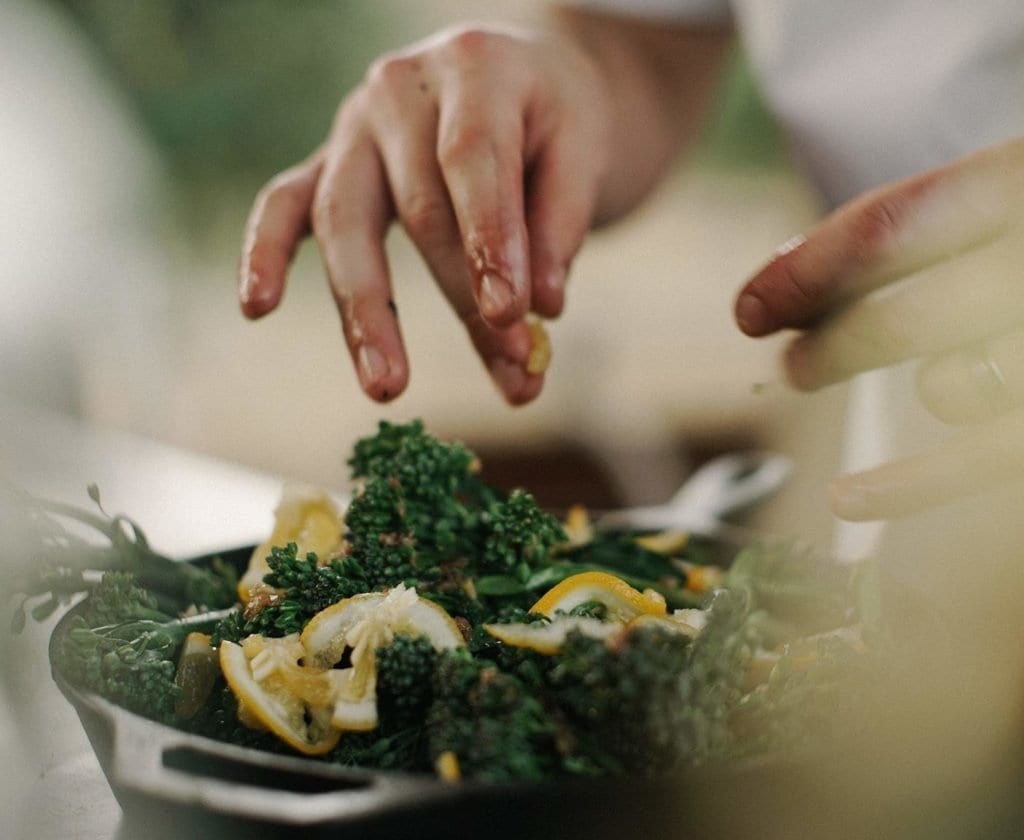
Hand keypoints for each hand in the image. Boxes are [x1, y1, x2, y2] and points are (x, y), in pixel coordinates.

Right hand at [237, 23, 611, 404]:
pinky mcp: (327, 161)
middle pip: (419, 207)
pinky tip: (255, 307)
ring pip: (345, 219)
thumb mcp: (582, 153)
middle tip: (510, 367)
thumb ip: (559, 229)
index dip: (490, 241)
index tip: (513, 316)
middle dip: (463, 298)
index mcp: (474, 68)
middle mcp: (401, 90)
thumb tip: (540, 311)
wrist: (521, 76)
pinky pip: (283, 203)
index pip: (472, 160)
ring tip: (385, 385)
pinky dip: (266, 253)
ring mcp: (353, 125)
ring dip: (366, 309)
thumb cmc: (553, 120)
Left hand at [734, 138, 1023, 519]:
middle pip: (909, 312)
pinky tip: (849, 500)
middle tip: (784, 357)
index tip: (750, 306)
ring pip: (955, 385)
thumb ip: (927, 226)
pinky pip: (991, 459)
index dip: (808, 270)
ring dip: (876, 391)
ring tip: (807, 374)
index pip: (896, 228)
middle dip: (827, 341)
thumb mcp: (1012, 195)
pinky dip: (916, 484)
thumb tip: (787, 272)